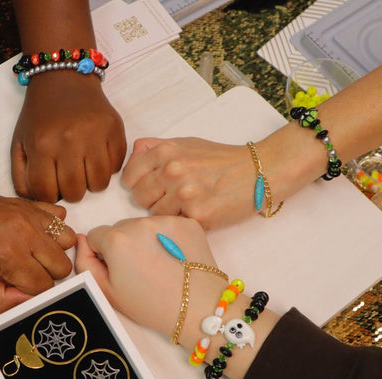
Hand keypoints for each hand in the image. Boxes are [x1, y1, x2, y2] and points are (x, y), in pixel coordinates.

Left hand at [0, 189, 76, 312]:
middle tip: (23, 273)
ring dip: (54, 252)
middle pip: (62, 266)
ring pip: (68, 241)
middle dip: (45, 275)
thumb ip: (3, 300)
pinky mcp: (30, 203)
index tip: (16, 288)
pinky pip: (60, 217)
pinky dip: (53, 228)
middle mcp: (25, 232)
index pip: (42, 286)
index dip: (31, 293)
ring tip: (31, 254)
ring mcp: (30, 214)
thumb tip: (30, 304)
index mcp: (8, 254)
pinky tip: (34, 235)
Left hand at [11, 71, 125, 202]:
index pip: (47, 193)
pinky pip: (117, 166)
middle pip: (76, 193)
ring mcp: (95, 135)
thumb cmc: (40, 115)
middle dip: (71, 191)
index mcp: (42, 145)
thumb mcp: (20, 143)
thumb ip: (21, 176)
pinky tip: (97, 156)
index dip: (49, 196)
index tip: (51, 186)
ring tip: (84, 169)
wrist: (64, 79)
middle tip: (68, 177)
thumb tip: (36, 202)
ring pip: (99, 184)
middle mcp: (70, 141)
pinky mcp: (115, 129)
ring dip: (91, 182)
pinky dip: (108, 167)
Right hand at [74, 216, 226, 338]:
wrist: (197, 309)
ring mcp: (165, 221)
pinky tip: (173, 259)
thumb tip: (81, 238)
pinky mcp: (186, 222)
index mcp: (116, 240)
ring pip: (143, 225)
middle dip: (124, 245)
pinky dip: (167, 238)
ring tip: (158, 265)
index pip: (96, 236)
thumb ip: (85, 263)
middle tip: (140, 271)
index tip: (118, 271)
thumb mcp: (106, 291)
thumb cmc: (151, 305)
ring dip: (145, 240)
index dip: (103, 255)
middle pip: (120, 228)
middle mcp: (140, 224)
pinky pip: (166, 225)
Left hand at [121, 137, 257, 229]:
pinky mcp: (198, 215)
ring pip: (154, 214)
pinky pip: (174, 225)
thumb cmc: (220, 159)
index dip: (138, 184)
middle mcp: (172, 171)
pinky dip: (182, 221)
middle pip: (138, 198)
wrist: (258, 172)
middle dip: (151, 199)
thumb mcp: (186, 143)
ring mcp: (184, 194)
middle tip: (171, 197)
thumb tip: (132, 155)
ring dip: (166, 213)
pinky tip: (198, 211)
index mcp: (165, 152)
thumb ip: (155, 147)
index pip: (129, 177)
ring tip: (186, 204)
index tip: (151, 187)